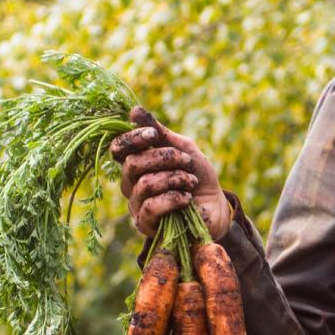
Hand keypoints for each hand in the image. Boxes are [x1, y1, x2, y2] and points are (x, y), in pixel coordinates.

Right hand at [110, 111, 230, 238]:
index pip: (118, 148)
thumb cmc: (197, 176)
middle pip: (132, 164)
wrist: (215, 206)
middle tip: (186, 161)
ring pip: (145, 184)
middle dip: (164, 158)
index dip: (132, 138)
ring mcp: (136, 205)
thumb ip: (160, 131)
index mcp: (135, 162)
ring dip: (175, 178)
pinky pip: (151, 206)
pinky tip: (187, 199)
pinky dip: (174, 198)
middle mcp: (130, 183)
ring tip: (191, 181)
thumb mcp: (183, 148)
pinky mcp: (145, 224)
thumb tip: (133, 110)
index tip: (155, 134)